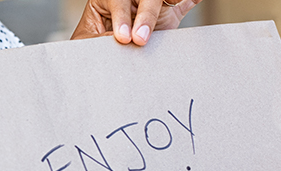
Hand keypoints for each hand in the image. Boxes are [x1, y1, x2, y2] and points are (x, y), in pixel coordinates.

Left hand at [72, 0, 203, 45]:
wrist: (103, 54)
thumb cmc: (92, 41)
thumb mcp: (88, 41)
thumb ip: (98, 40)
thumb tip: (117, 44)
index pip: (117, 1)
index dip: (121, 18)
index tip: (123, 38)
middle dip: (145, 16)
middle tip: (140, 39)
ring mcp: (151, 4)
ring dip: (171, 0)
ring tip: (174, 2)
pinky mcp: (169, 14)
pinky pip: (184, 2)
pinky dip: (192, 0)